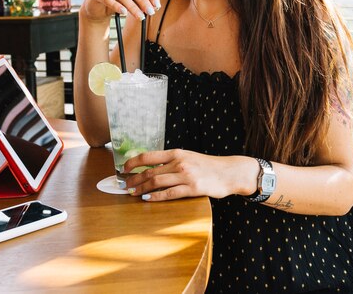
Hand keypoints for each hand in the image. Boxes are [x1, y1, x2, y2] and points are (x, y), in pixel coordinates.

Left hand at [124, 149, 250, 200]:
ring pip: (156, 182)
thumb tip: (152, 167)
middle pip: (150, 172)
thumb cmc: (207, 166)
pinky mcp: (192, 188)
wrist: (229, 172)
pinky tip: (147, 199)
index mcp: (177, 153)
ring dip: (141, 189)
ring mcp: (186, 176)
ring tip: (132, 193)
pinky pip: (170, 194)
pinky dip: (156, 197)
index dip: (133, 162)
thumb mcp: (188, 157)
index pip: (149, 156)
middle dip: (134, 179)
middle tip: (125, 186)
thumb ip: (172, 161)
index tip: (124, 168)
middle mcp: (179, 162)